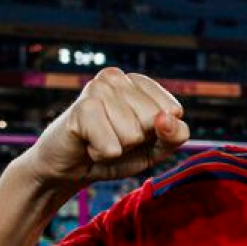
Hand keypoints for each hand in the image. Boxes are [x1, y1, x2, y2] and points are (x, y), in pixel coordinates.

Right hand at [20, 68, 189, 189]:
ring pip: (133, 135)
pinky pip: (111, 145)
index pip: (174, 111)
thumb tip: (166, 118)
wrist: (70, 167)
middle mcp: (118, 78)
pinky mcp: (81, 108)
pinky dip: (102, 154)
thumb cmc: (116, 152)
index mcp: (140, 82)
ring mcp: (97, 88)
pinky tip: (89, 144)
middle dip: (137, 140)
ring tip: (99, 139)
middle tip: (113, 137)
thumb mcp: (156, 147)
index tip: (135, 133)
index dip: (158, 133)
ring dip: (117, 147)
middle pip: (153, 121)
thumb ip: (175, 134)